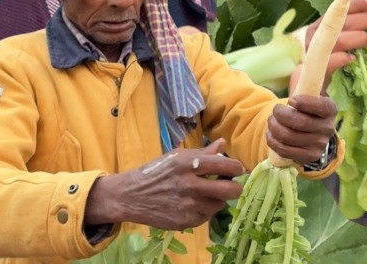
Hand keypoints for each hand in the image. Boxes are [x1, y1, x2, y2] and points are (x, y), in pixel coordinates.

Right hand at [84, 139, 244, 229]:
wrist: (129, 196)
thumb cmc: (156, 172)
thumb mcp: (177, 157)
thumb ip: (203, 153)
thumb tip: (223, 144)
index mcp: (189, 164)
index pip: (225, 165)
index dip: (236, 168)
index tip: (237, 169)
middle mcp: (190, 185)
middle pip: (229, 190)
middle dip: (235, 188)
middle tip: (231, 186)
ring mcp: (188, 206)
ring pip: (219, 205)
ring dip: (216, 200)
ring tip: (206, 194)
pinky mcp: (184, 222)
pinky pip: (206, 217)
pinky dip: (204, 211)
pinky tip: (193, 204)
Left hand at [266, 95, 338, 165]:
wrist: (313, 135)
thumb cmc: (307, 111)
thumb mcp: (311, 98)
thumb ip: (306, 88)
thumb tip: (300, 69)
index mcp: (331, 109)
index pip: (321, 106)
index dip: (305, 103)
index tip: (290, 100)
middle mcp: (329, 128)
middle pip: (300, 122)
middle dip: (281, 114)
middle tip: (275, 110)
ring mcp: (320, 144)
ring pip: (289, 136)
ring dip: (274, 127)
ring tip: (271, 121)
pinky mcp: (309, 156)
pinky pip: (285, 150)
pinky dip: (273, 141)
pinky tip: (270, 134)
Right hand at [291, 0, 366, 90]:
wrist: (316, 85)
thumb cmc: (333, 59)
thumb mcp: (344, 40)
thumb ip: (355, 28)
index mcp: (322, 25)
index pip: (340, 10)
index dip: (358, 3)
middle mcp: (317, 36)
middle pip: (343, 22)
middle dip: (366, 18)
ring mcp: (315, 52)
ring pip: (340, 40)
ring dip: (358, 38)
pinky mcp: (318, 70)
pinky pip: (331, 61)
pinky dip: (343, 58)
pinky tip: (352, 59)